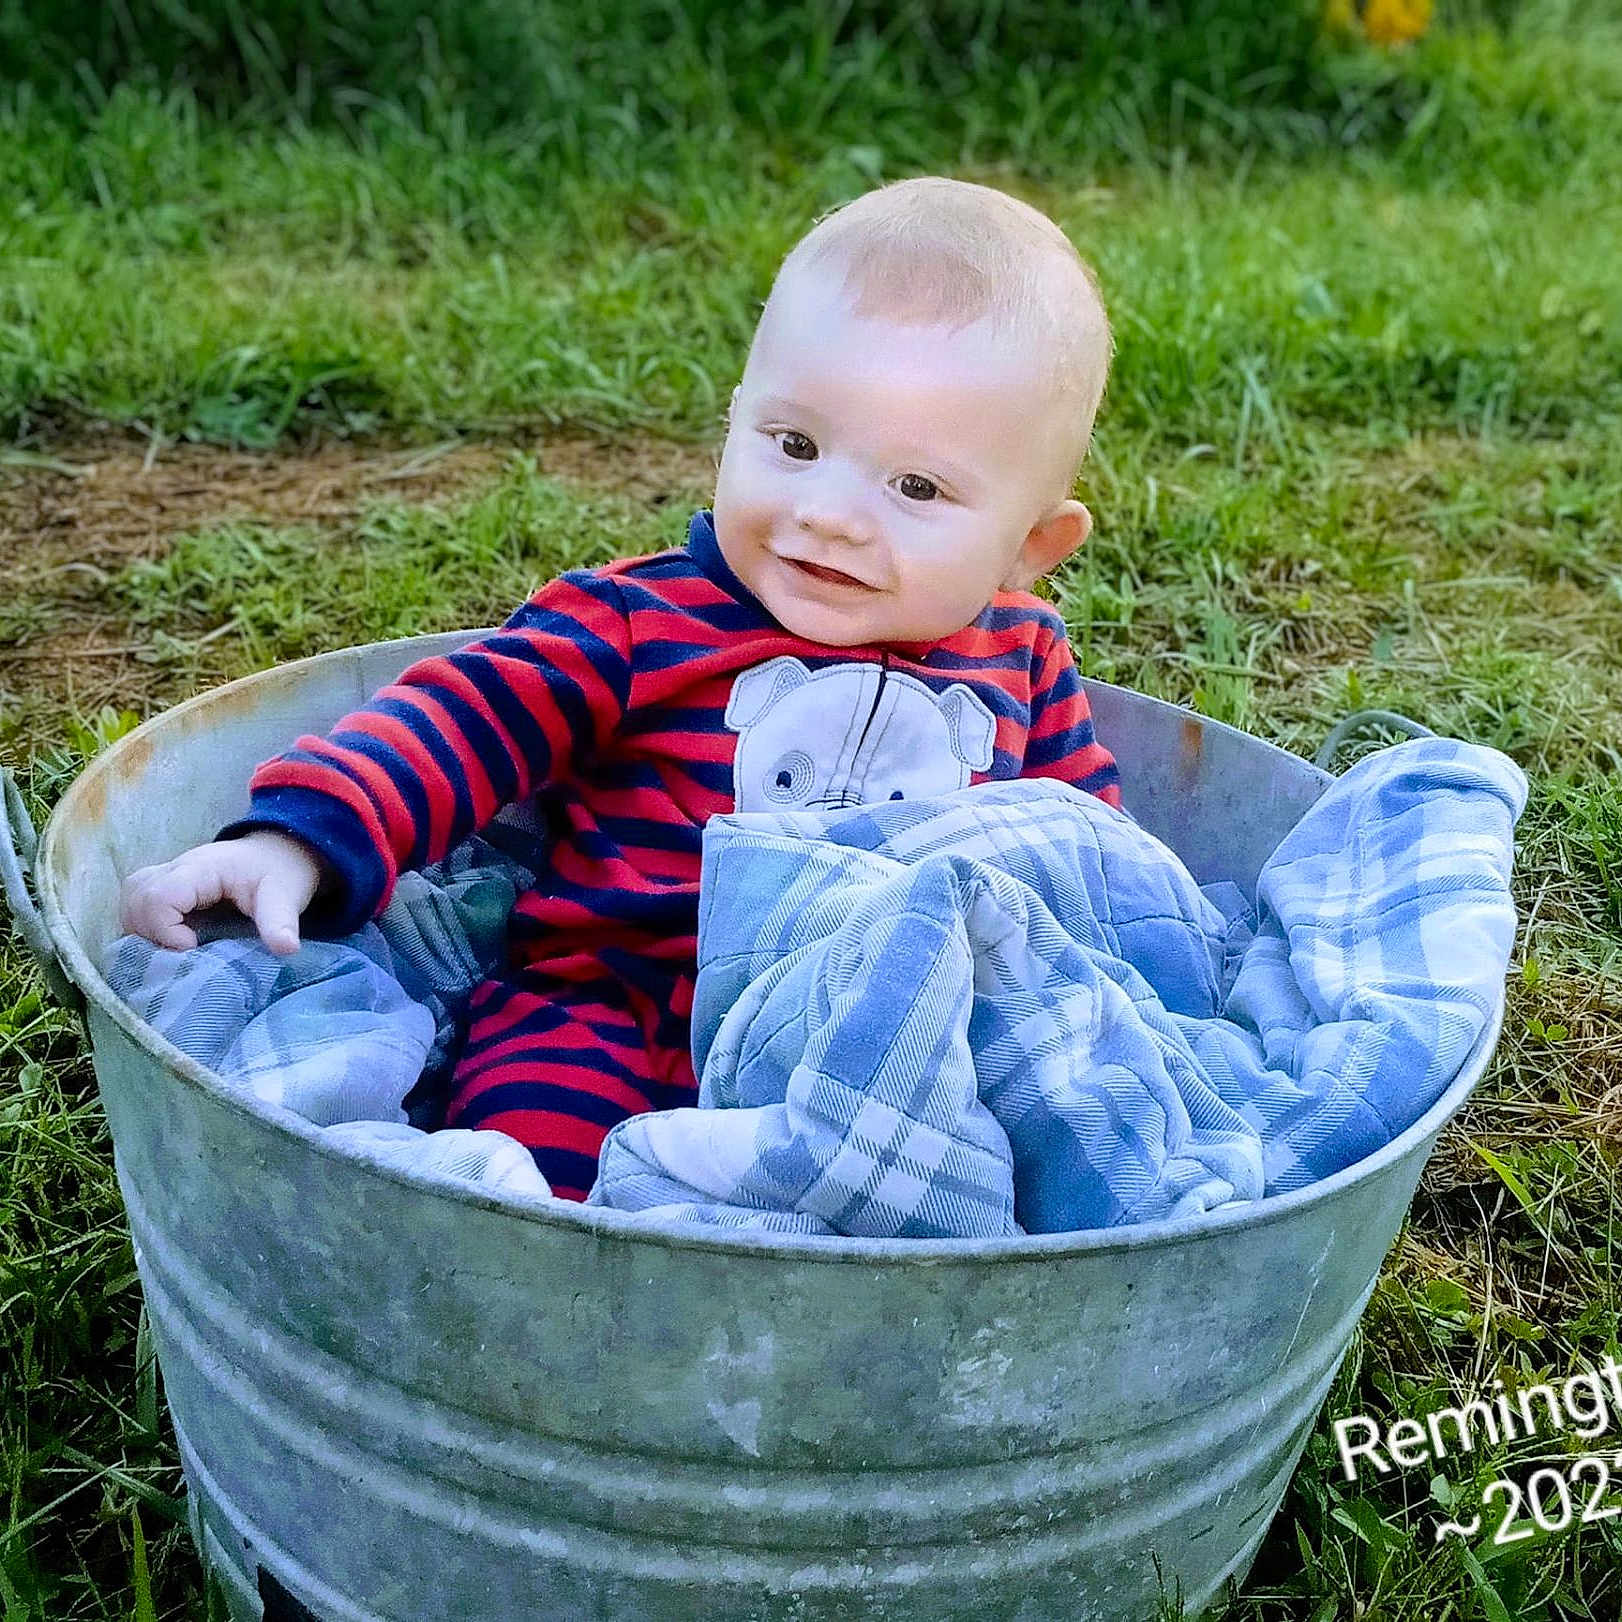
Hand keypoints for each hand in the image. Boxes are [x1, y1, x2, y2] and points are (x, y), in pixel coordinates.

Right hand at [119, 831, 324, 956]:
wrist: (279, 853)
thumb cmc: (281, 872)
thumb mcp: (286, 896)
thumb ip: (281, 921)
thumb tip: (287, 949)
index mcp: (202, 869)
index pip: (159, 896)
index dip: (165, 929)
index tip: (192, 946)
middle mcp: (177, 868)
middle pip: (137, 897)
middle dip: (150, 931)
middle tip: (181, 952)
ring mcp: (169, 875)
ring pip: (131, 899)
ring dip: (141, 928)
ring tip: (170, 948)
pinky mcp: (168, 886)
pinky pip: (137, 902)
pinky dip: (143, 924)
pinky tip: (166, 941)